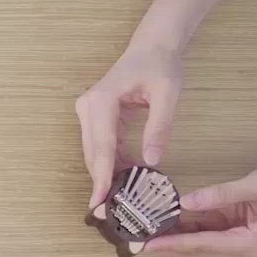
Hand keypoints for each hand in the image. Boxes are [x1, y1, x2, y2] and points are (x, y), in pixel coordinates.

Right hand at [75, 41, 183, 209]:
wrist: (152, 45)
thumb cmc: (160, 64)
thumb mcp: (168, 94)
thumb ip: (159, 127)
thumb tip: (153, 161)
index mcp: (102, 101)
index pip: (102, 147)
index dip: (102, 177)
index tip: (99, 202)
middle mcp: (88, 108)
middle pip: (93, 154)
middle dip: (101, 182)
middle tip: (110, 211)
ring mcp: (88, 112)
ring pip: (95, 153)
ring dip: (107, 174)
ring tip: (121, 197)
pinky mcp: (94, 116)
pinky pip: (101, 145)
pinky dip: (112, 162)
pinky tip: (125, 175)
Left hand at [140, 165, 256, 256]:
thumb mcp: (256, 185)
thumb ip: (220, 194)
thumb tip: (185, 202)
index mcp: (246, 245)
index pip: (200, 246)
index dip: (170, 245)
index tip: (145, 245)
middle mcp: (239, 252)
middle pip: (194, 254)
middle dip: (164, 249)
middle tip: (134, 243)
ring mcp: (235, 245)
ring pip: (196, 248)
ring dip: (171, 242)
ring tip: (142, 234)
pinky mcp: (231, 234)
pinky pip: (202, 236)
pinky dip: (182, 232)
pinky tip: (162, 223)